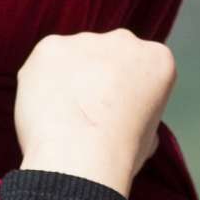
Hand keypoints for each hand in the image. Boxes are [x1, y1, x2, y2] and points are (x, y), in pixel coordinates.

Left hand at [13, 30, 176, 194]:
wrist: (79, 159)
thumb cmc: (119, 156)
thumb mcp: (149, 138)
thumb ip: (138, 115)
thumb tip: (126, 122)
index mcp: (158, 60)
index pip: (143, 70)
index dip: (128, 95)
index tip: (118, 116)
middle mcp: (125, 40)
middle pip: (109, 56)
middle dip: (98, 79)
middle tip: (86, 115)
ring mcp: (85, 40)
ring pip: (74, 58)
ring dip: (68, 80)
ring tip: (62, 118)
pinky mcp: (50, 47)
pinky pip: (44, 63)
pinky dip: (41, 82)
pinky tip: (44, 109)